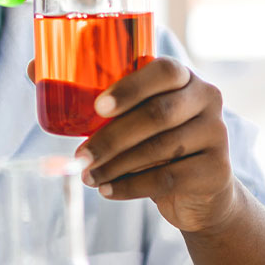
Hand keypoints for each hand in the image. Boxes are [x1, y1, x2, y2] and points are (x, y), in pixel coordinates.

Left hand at [75, 59, 240, 234]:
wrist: (204, 192)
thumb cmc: (160, 147)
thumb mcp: (141, 121)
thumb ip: (112, 106)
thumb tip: (47, 87)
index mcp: (187, 78)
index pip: (165, 71)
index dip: (131, 88)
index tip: (98, 108)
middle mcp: (208, 100)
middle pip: (158, 114)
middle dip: (112, 137)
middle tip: (81, 155)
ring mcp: (216, 134)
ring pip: (159, 149)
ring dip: (116, 165)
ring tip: (88, 176)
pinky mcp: (216, 170)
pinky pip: (166, 178)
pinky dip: (129, 187)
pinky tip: (107, 191)